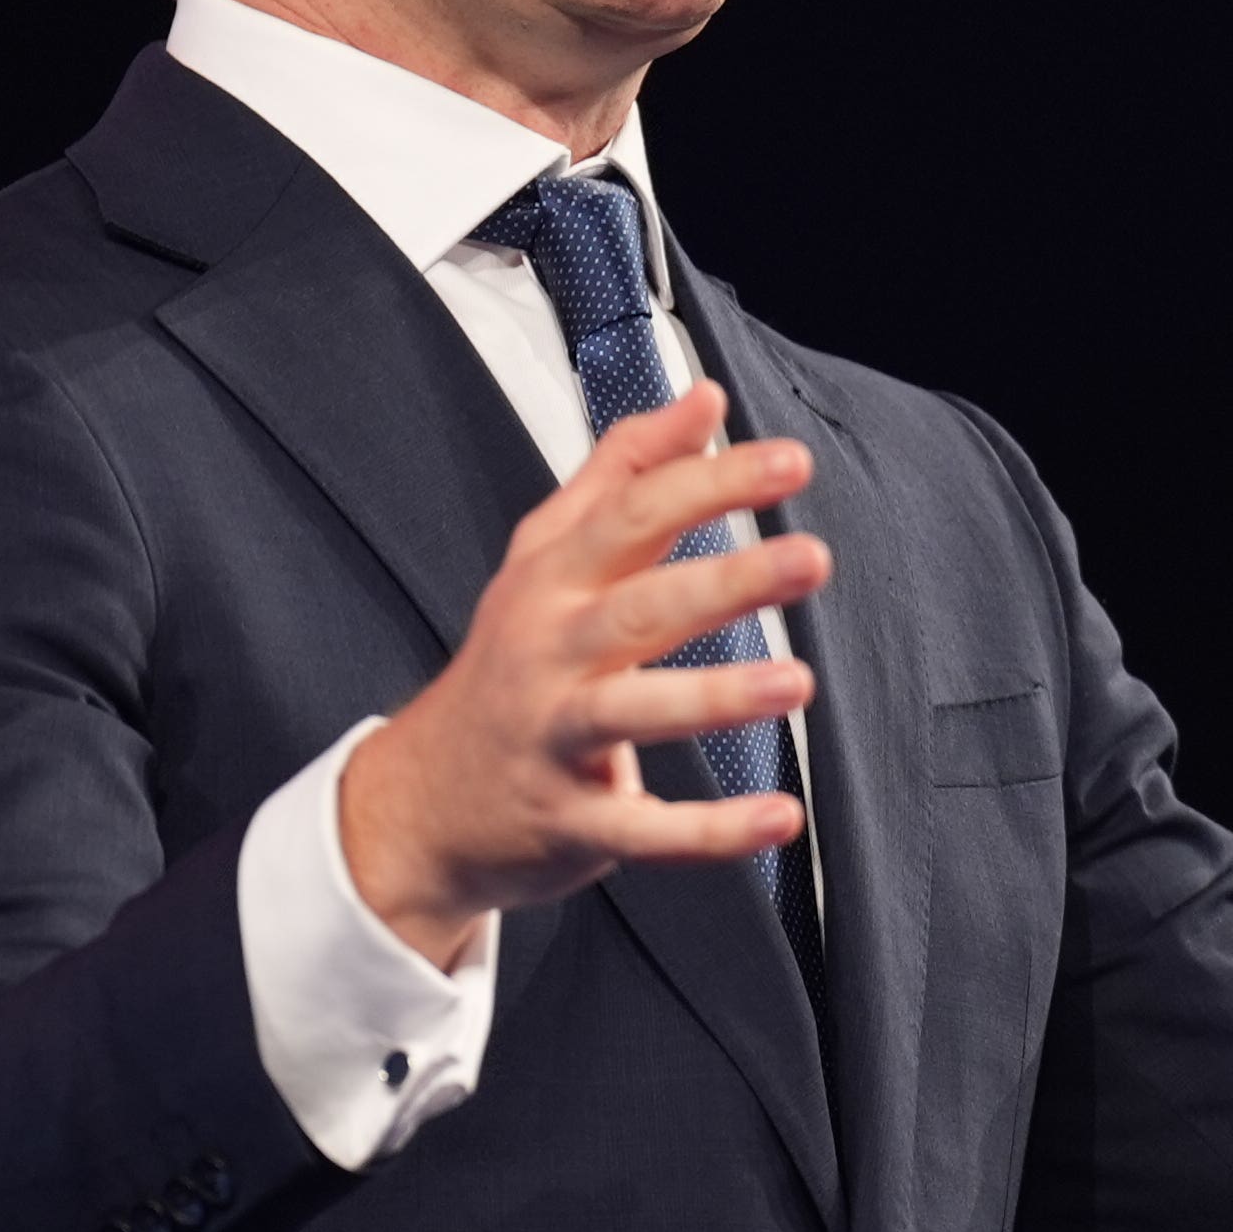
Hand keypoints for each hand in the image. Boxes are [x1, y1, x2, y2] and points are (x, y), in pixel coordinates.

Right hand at [337, 381, 825, 966]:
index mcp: (552, 579)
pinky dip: (712, 831)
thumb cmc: (510, 663)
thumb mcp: (546, 555)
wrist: (422, 800)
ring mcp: (555, 738)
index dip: (711, 484)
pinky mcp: (571, 821)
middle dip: (726, 580)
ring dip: (716, 697)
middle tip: (810, 558)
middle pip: (639, 606)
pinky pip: (645, 828)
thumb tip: (702, 400)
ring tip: (795, 683)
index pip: (634, 516)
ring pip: (634, 712)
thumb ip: (626, 472)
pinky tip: (780, 817)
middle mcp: (550, 652)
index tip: (790, 463)